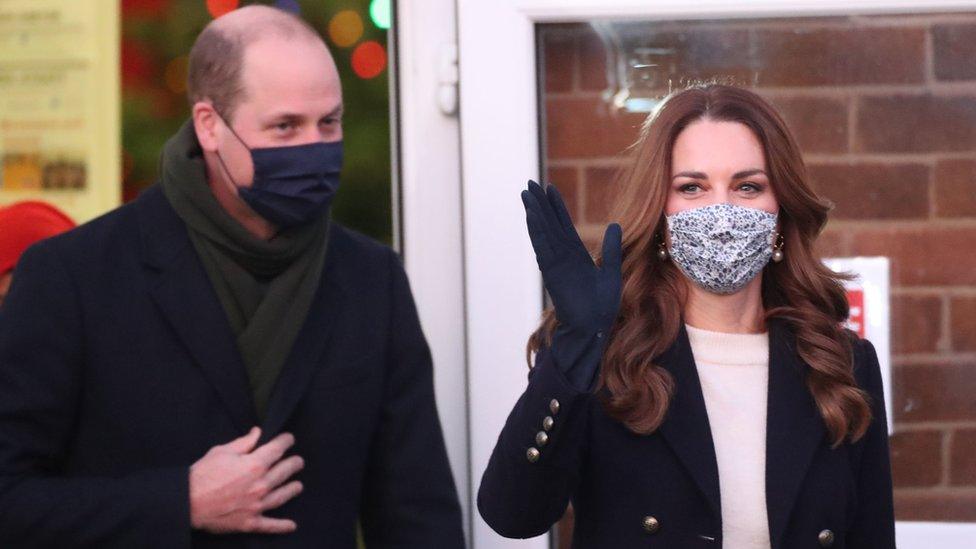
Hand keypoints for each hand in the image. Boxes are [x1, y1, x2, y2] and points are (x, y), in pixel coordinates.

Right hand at [189, 428, 304, 534]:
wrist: (187, 501)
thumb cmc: (202, 474)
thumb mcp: (222, 452)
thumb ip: (244, 443)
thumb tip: (257, 433)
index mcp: (254, 465)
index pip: (278, 449)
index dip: (286, 442)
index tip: (289, 439)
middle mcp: (260, 485)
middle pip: (284, 471)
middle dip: (294, 464)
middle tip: (298, 462)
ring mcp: (256, 505)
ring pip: (282, 496)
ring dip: (293, 489)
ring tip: (298, 486)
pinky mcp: (249, 522)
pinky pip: (270, 525)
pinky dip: (282, 526)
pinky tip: (292, 526)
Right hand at [521, 180, 622, 336]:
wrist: (594, 326)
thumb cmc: (602, 305)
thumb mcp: (612, 270)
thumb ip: (610, 248)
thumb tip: (615, 225)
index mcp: (575, 254)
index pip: (563, 225)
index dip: (555, 207)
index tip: (549, 189)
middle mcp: (562, 255)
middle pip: (548, 223)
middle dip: (539, 204)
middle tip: (529, 184)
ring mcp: (556, 262)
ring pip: (543, 231)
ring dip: (535, 212)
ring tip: (527, 194)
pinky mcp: (553, 270)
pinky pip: (543, 246)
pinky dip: (537, 230)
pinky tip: (532, 215)